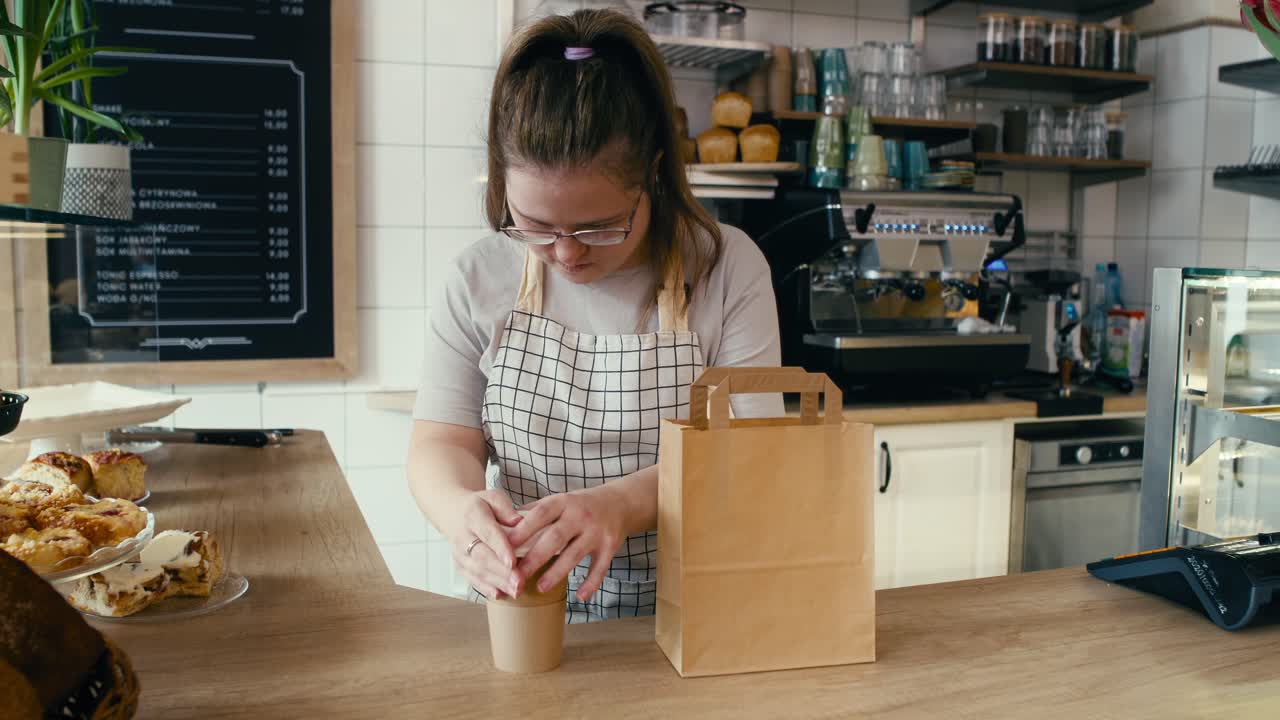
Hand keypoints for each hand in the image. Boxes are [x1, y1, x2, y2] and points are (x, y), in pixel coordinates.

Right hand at [448, 489, 521, 599]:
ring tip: (516, 591)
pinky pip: (472, 578)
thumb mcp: (493, 496)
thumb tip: (519, 521)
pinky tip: (500, 594)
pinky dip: (485, 588)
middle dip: (502, 572)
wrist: (452, 513)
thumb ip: (506, 508)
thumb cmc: (480, 505)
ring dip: (497, 583)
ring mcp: (459, 553)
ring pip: (477, 571)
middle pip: (482, 556)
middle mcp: (462, 536)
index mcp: (473, 515)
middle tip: (520, 582)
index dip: (500, 548)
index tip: (513, 562)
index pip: (488, 533)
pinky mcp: (459, 565)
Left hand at [505, 487, 626, 601]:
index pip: (540, 514)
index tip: (506, 545)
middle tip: (517, 574)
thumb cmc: (581, 505)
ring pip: (575, 554)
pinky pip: (600, 568)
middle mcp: (580, 516)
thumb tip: (502, 526)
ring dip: (557, 572)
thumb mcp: (559, 501)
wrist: (620, 503)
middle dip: (535, 557)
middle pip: (555, 537)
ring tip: (539, 587)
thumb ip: (534, 512)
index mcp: (563, 502)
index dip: (523, 529)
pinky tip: (580, 596)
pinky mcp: (610, 546)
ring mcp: (596, 532)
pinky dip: (591, 583)